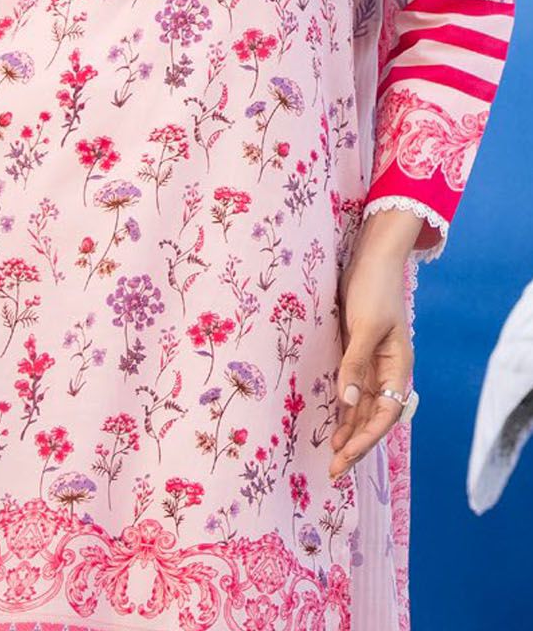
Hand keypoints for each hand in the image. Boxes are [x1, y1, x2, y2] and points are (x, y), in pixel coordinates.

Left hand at [329, 245, 413, 480]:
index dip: (366, 439)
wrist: (373, 258)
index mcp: (399, 368)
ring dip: (348, 430)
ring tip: (330, 455)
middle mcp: (388, 371)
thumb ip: (355, 364)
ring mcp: (373, 362)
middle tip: (333, 470)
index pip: (385, 415)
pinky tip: (331, 420)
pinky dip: (343, 407)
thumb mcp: (366, 327)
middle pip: (373, 417)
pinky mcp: (357, 351)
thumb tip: (347, 401)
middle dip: (355, 444)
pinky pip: (351, 387)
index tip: (344, 457)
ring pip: (362, 406)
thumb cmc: (374, 289)